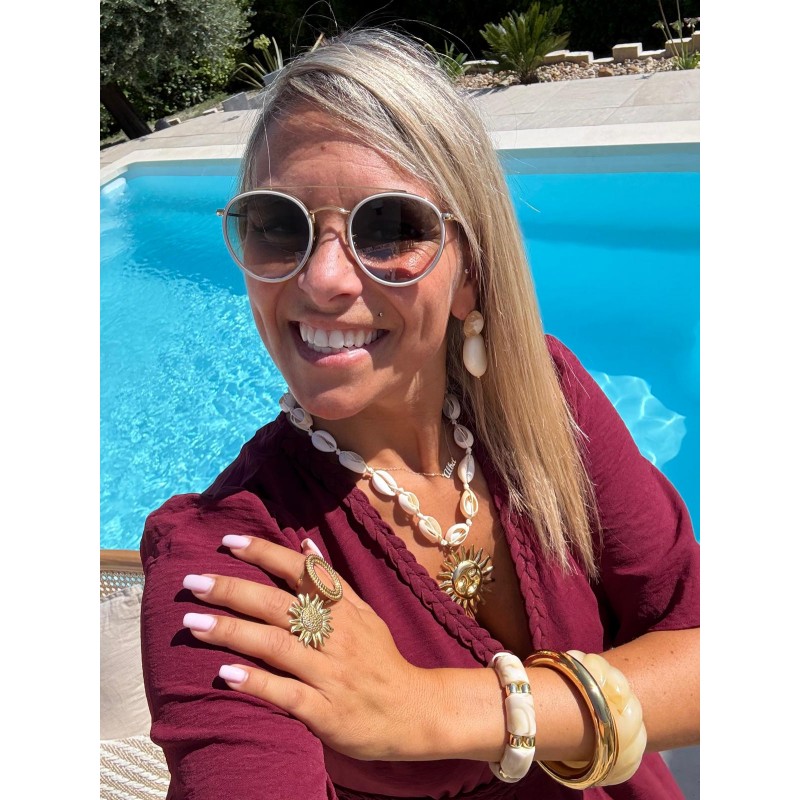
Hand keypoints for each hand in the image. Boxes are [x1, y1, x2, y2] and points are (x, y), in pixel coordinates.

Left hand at [181, 535, 443, 760]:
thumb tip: (304, 544)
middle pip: (279, 606)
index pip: (300, 572)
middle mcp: (336, 636)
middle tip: (191, 582)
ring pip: (277, 646)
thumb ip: (333, 582)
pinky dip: (257, 682)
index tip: (227, 542)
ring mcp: (330, 674)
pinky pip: (286, 694)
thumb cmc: (381, 660)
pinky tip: (226, 673)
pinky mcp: (326, 711)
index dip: (264, 553)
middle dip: (233, 590)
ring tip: (193, 623)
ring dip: (233, 632)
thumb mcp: (365, 614)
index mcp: (344, 610)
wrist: (414, 713)